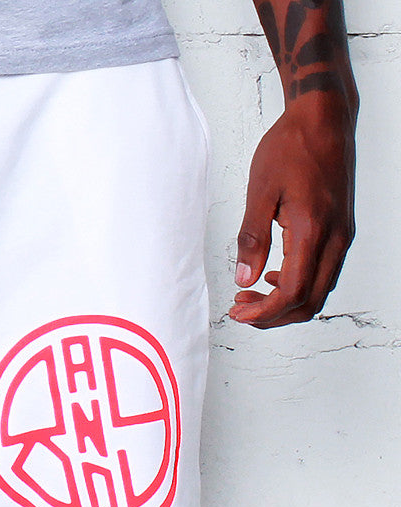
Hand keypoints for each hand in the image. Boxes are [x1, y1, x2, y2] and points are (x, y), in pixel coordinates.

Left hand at [229, 94, 355, 328]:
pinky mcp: (341, 231)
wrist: (323, 118)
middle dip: (273, 315)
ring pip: (318, 292)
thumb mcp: (260, 192)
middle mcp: (335, 238)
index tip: (237, 312)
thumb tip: (244, 279)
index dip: (264, 311)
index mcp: (313, 230)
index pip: (293, 292)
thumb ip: (251, 239)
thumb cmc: (290, 148)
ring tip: (251, 296)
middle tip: (241, 310)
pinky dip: (299, 286)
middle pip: (309, 302)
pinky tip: (273, 276)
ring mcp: (342, 235)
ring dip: (286, 304)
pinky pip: (324, 274)